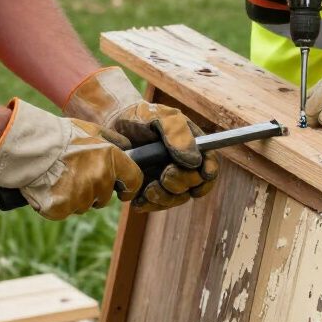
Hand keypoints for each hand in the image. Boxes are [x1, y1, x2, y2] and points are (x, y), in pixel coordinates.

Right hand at [0, 99, 142, 220]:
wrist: (29, 146)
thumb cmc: (61, 136)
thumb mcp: (92, 130)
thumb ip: (114, 141)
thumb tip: (128, 148)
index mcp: (111, 159)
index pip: (134, 180)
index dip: (129, 188)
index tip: (123, 191)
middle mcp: (100, 179)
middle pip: (104, 197)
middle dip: (94, 191)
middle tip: (76, 176)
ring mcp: (81, 195)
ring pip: (84, 205)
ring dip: (75, 197)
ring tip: (60, 179)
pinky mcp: (62, 208)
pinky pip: (66, 211)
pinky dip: (59, 204)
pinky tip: (51, 188)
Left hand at [64, 67, 217, 211]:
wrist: (112, 124)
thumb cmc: (140, 116)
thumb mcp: (159, 117)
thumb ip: (177, 133)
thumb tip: (195, 161)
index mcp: (192, 146)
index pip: (210, 163)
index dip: (210, 173)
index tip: (204, 175)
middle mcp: (182, 164)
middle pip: (194, 185)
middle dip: (181, 183)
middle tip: (165, 175)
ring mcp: (165, 179)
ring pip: (176, 199)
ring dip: (165, 198)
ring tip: (149, 189)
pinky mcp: (147, 188)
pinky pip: (155, 204)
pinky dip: (149, 204)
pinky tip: (138, 199)